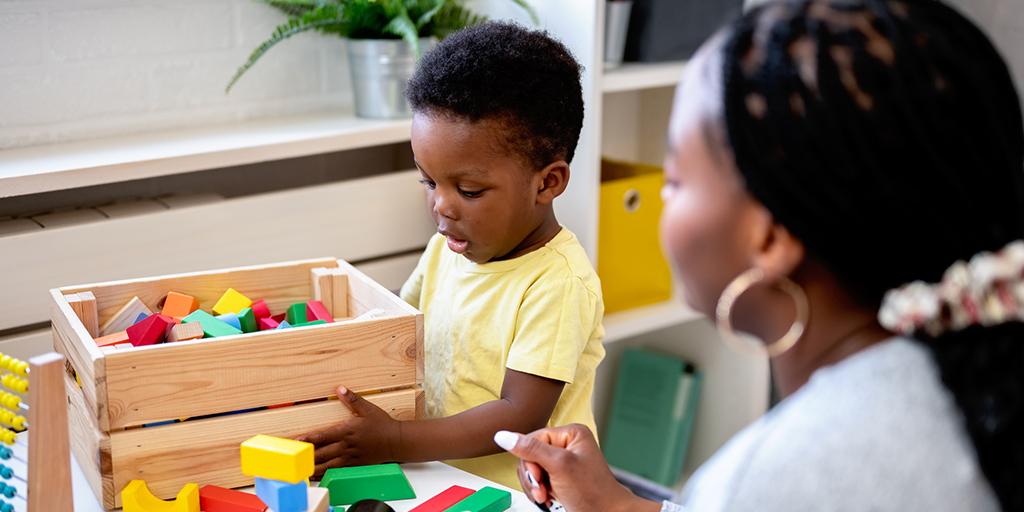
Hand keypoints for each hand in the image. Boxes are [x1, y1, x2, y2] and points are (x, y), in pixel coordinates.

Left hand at [295, 385, 400, 476]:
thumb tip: (340, 388)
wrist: (396, 441)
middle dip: (306, 454)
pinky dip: (323, 473)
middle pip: (321, 453)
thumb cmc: (382, 424)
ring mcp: (350, 457)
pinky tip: (315, 474)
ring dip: (312, 466)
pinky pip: (335, 471)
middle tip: (292, 456)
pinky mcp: (354, 465)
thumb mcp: (368, 408)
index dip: (309, 439)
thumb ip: (352, 399)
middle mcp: (346, 446)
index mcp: (347, 431)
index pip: (323, 436)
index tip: (297, 440)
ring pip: (327, 465)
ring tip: (299, 468)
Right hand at [495, 424, 659, 511]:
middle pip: (530, 455)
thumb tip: (503, 436)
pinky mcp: (560, 479)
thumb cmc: (593, 491)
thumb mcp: (559, 466)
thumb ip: (530, 449)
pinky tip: (549, 499)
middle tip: (542, 491)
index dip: (530, 459)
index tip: (538, 477)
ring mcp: (562, 463)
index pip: (533, 438)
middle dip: (533, 477)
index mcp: (571, 433)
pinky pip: (538, 481)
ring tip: (546, 497)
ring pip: (532, 470)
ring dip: (535, 487)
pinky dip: (540, 492)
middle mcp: (567, 445)